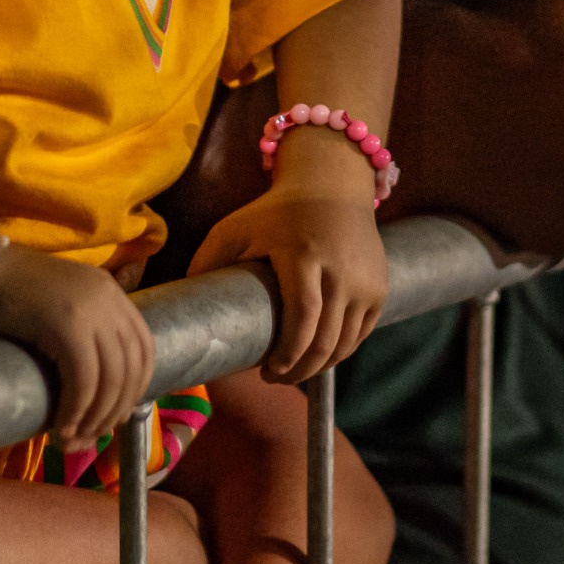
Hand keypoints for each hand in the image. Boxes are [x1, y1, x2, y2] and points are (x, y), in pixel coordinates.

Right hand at [0, 247, 152, 445]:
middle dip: (115, 411)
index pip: (142, 349)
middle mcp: (108, 298)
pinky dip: (77, 409)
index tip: (112, 416)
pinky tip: (61, 426)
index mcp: (108, 292)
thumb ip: (73, 337)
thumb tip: (81, 389)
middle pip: (133, 368)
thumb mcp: (50, 309)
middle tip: (89, 438)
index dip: (132, 389)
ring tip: (72, 438)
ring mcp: (90, 308)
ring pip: (113, 379)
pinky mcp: (67, 323)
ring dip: (96, 417)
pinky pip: (85, 379)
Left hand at [190, 129, 388, 383]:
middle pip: (325, 340)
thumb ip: (206, 263)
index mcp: (303, 255)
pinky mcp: (379, 287)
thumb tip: (184, 309)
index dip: (288, 354)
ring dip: (319, 366)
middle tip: (274, 378)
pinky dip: (339, 351)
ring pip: (345, 344)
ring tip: (293, 370)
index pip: (303, 318)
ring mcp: (366, 280)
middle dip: (299, 370)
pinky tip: (318, 355)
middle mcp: (341, 270)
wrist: (334, 185)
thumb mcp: (234, 228)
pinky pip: (360, 334)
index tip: (267, 372)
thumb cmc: (275, 211)